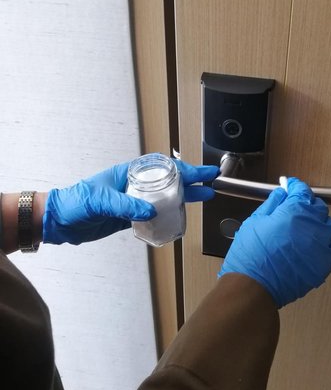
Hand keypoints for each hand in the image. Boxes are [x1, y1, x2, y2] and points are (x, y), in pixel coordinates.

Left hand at [43, 159, 218, 244]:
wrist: (59, 221)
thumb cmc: (74, 202)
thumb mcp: (100, 200)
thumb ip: (125, 205)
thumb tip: (150, 211)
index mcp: (128, 173)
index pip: (163, 168)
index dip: (185, 169)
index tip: (202, 172)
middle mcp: (134, 186)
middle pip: (169, 180)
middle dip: (192, 180)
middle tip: (212, 181)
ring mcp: (133, 201)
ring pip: (165, 197)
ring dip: (185, 197)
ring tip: (204, 197)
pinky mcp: (130, 217)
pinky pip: (155, 215)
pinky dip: (169, 215)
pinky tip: (179, 217)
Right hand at [218, 178, 330, 307]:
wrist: (253, 287)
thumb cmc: (251, 255)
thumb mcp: (255, 221)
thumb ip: (272, 204)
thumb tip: (282, 194)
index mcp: (295, 212)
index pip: (302, 191)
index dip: (295, 186)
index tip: (290, 186)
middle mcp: (313, 227)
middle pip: (318, 208)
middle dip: (307, 204)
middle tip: (295, 207)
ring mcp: (321, 247)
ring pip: (329, 227)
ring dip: (318, 223)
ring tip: (305, 227)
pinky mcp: (323, 266)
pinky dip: (324, 244)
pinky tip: (312, 246)